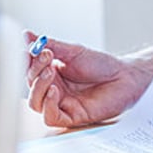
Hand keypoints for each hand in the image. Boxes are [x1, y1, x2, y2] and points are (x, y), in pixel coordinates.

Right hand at [24, 31, 150, 126]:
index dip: (28, 60)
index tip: (34, 48)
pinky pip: (50, 117)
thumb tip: (27, 35)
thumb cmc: (102, 65)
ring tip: (50, 72)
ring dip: (38, 87)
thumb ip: (50, 45)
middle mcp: (53, 90)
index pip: (29, 70)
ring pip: (35, 103)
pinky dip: (48, 105)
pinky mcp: (71, 117)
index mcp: (51, 74)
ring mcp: (61, 104)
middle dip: (35, 70)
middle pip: (30, 86)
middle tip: (46, 57)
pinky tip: (55, 91)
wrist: (125, 76)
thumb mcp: (73, 51)